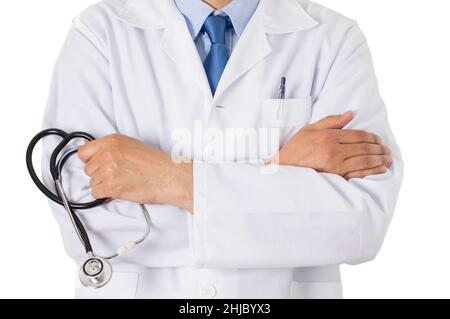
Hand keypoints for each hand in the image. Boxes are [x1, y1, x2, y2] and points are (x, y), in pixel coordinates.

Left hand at [78, 134, 192, 211]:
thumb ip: (112, 149)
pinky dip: (106, 195)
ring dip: (105, 185)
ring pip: (92, 182)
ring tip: (123, 182)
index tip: (96, 166)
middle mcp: (108, 153)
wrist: (169, 177)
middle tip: (118, 175)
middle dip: (100, 174)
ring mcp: (108, 169)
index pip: (84, 152)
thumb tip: (96, 155)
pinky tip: (120, 190)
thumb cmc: (157, 164)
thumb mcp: (132, 146)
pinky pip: (96, 193)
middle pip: (88, 169)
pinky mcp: (111, 185)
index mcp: (112, 141)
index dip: (90, 161)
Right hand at [277, 111, 392, 178]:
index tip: (378, 140)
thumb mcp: (309, 130)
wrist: (281, 170)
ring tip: (387, 159)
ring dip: (379, 159)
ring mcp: (335, 167)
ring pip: (364, 161)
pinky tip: (380, 170)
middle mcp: (334, 151)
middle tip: (387, 150)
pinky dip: (372, 172)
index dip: (371, 137)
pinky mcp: (335, 179)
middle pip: (364, 148)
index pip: (357, 135)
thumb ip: (330, 121)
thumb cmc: (294, 150)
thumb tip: (350, 114)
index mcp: (328, 137)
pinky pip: (358, 174)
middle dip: (379, 148)